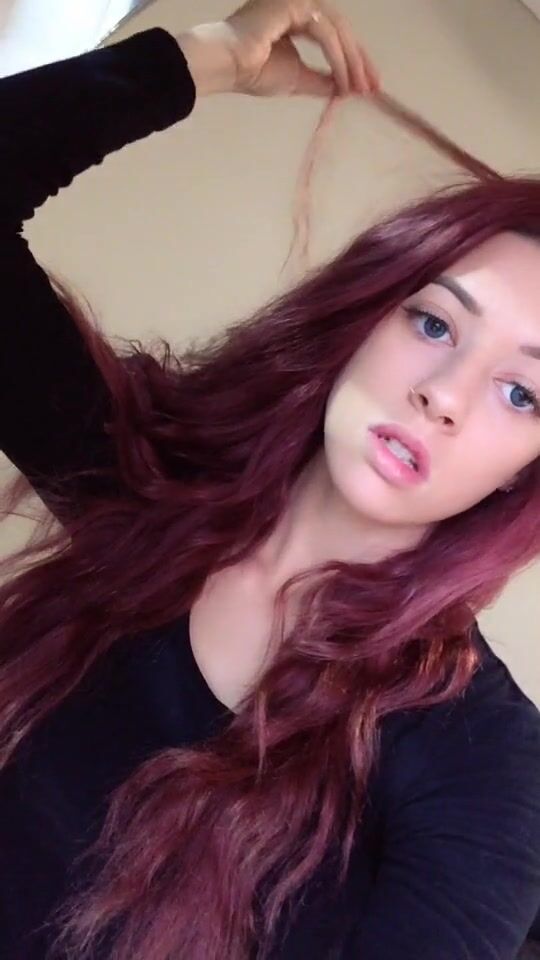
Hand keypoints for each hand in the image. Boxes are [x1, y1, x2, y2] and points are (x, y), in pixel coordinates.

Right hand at [224, 0, 379, 98]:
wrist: (226, 65)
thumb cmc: (251, 70)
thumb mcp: (297, 78)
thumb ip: (322, 80)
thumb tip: (345, 88)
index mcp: (299, 17)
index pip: (335, 35)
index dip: (354, 60)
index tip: (368, 85)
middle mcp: (301, 4)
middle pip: (342, 29)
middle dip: (360, 60)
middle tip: (372, 87)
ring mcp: (298, 0)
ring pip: (337, 30)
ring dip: (352, 62)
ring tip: (358, 89)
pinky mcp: (295, 5)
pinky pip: (326, 34)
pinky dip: (338, 59)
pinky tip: (344, 81)